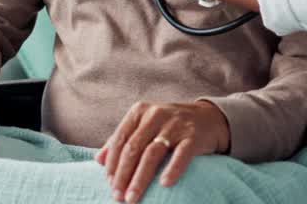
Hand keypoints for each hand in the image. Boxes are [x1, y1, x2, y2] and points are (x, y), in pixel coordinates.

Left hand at [96, 100, 229, 202]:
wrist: (208, 118)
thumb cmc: (169, 126)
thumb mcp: (144, 126)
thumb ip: (122, 140)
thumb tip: (98, 160)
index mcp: (140, 112)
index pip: (120, 139)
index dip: (113, 164)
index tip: (109, 185)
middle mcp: (156, 115)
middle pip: (133, 148)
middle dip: (123, 175)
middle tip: (118, 197)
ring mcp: (175, 124)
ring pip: (152, 153)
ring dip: (140, 178)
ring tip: (133, 198)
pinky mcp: (193, 135)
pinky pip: (181, 154)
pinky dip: (172, 169)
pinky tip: (164, 184)